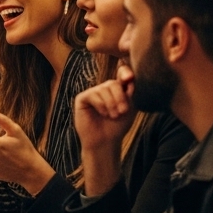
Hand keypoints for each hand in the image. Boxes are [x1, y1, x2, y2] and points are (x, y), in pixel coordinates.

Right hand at [73, 65, 136, 196]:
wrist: (105, 141)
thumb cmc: (118, 126)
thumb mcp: (129, 108)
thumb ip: (129, 92)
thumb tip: (130, 77)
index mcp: (117, 89)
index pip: (121, 73)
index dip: (125, 71)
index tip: (129, 77)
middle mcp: (104, 89)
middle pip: (113, 83)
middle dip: (120, 97)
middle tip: (122, 112)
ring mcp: (93, 93)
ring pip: (104, 88)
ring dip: (111, 104)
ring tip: (113, 116)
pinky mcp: (82, 98)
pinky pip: (93, 95)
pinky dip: (101, 105)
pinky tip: (103, 114)